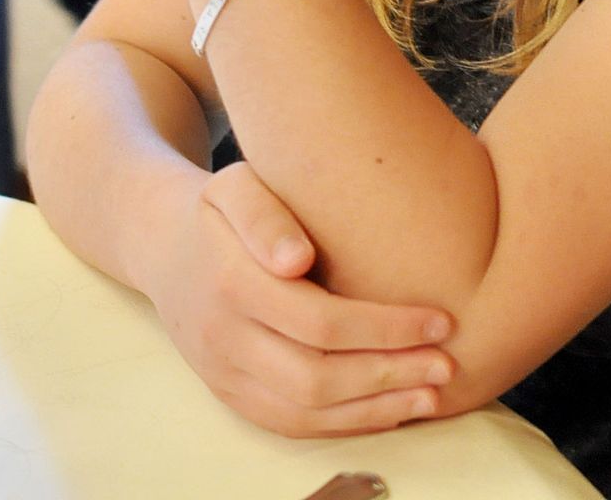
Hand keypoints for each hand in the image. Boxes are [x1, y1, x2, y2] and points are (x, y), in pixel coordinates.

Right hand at [139, 162, 456, 436]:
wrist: (162, 246)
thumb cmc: (219, 210)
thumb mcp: (235, 186)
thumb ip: (264, 216)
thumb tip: (295, 259)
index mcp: (231, 283)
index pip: (319, 321)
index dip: (385, 328)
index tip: (440, 320)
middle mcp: (224, 337)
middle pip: (316, 376)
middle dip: (390, 375)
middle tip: (448, 365)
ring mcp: (224, 372)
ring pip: (304, 411)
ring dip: (375, 410)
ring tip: (432, 394)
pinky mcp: (230, 394)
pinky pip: (288, 424)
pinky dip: (343, 425)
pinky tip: (389, 410)